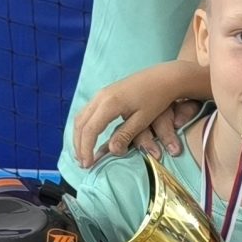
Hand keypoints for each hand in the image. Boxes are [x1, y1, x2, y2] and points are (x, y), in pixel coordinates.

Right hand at [70, 60, 212, 167]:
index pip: (90, 130)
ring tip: (82, 154)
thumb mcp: (142, 119)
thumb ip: (126, 135)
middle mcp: (100, 97)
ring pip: (81, 117)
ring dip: (79, 137)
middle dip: (79, 145)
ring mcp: (101, 94)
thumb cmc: (156, 98)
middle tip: (83, 163)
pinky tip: (88, 138)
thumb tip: (112, 151)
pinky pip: (86, 112)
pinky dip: (84, 127)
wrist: (163, 77)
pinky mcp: (104, 94)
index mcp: (109, 104)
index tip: (87, 164)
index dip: (86, 149)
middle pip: (80, 124)